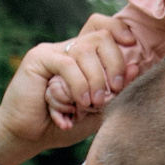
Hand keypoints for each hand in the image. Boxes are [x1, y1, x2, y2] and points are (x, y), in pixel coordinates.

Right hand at [4, 25, 135, 146]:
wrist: (29, 136)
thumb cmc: (68, 124)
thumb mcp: (101, 108)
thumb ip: (118, 90)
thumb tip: (136, 67)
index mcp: (85, 57)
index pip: (103, 27)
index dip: (120, 30)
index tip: (132, 46)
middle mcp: (69, 49)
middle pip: (101, 37)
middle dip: (115, 64)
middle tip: (114, 90)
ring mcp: (53, 51)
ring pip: (86, 50)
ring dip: (96, 80)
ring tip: (92, 104)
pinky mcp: (38, 59)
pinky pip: (67, 64)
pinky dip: (78, 84)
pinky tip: (78, 103)